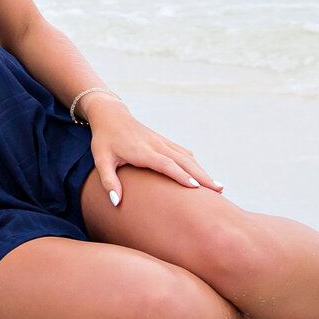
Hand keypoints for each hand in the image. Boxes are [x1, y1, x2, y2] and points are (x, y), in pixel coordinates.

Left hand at [83, 98, 221, 205]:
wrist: (111, 115)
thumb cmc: (104, 140)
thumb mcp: (100, 160)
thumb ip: (108, 181)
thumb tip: (116, 203)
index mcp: (141, 151)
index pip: (165, 164)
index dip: (180, 175)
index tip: (196, 187)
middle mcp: (155, 145)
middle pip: (183, 161)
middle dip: (202, 176)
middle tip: (219, 190)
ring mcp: (161, 141)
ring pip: (187, 157)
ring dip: (203, 171)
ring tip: (218, 186)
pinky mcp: (164, 141)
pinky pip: (182, 152)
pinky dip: (195, 164)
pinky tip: (203, 174)